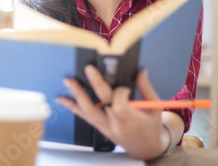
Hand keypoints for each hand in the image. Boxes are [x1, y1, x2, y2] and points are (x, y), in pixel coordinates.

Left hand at [56, 65, 170, 159]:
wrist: (145, 148)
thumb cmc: (150, 127)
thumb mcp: (154, 108)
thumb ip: (146, 88)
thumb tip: (141, 70)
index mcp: (132, 120)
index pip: (120, 104)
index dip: (120, 92)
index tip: (124, 86)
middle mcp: (116, 124)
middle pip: (102, 103)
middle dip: (95, 84)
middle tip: (89, 69)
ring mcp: (105, 127)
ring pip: (88, 111)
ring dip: (77, 95)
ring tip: (68, 81)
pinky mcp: (99, 127)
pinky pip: (84, 117)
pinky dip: (72, 107)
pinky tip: (62, 99)